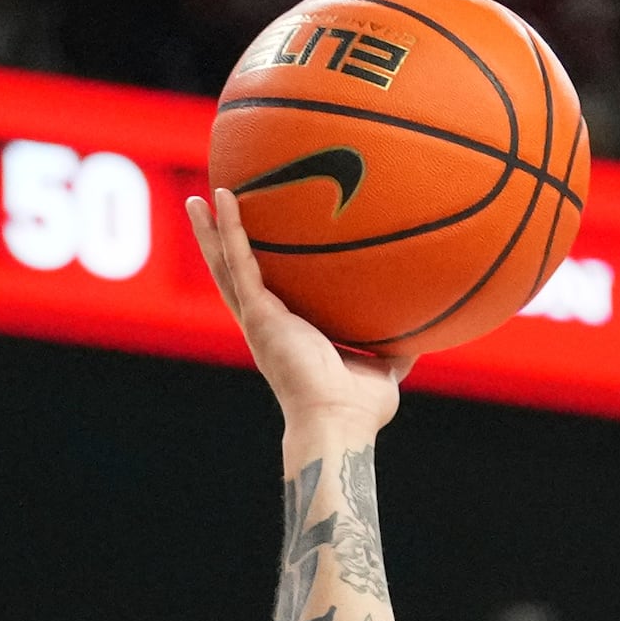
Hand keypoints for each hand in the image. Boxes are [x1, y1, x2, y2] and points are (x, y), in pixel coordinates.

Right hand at [186, 188, 409, 441]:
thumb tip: (423, 332)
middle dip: (221, 247)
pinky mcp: (259, 315)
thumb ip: (396, 348)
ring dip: (211, 231)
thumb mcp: (384, 370)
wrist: (339, 421)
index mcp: (289, 336)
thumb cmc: (359, 409)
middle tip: (208, 214)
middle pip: (236, 277)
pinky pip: (239, 262)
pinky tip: (223, 198)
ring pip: (226, 266)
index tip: (255, 248)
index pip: (268, 296)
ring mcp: (259, 319)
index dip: (258, 272)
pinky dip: (230, 229)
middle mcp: (267, 326)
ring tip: (196, 200)